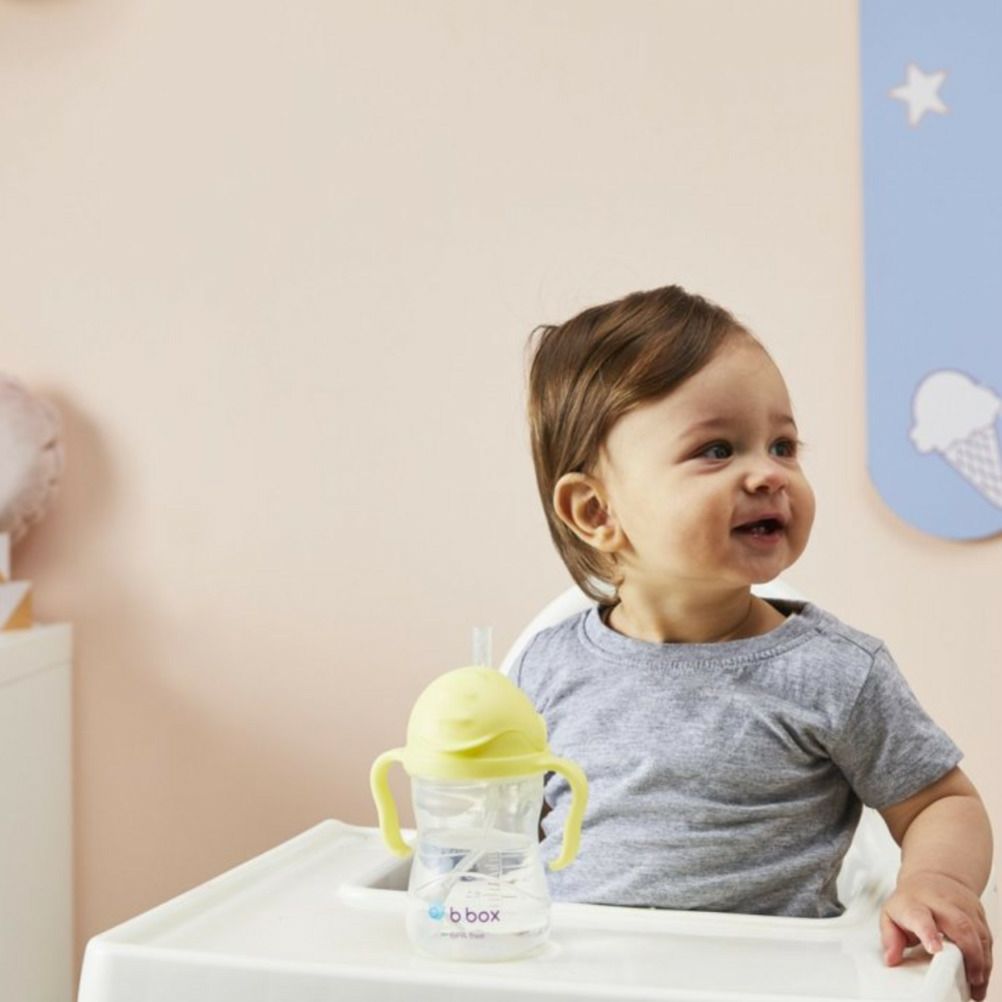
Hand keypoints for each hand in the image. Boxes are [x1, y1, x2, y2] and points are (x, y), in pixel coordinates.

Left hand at [881, 871, 992, 1000]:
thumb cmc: (912, 901)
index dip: (928, 933)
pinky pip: (987, 938)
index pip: (921, 917)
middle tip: (968, 978)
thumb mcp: (890, 915)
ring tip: (976, 983)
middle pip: (960, 925)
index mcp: (914, 903)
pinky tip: (982, 974)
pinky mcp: (978, 914)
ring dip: (981, 961)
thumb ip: (890, 938)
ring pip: (978, 933)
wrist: (933, 876)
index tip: (934, 949)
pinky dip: (987, 959)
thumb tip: (890, 959)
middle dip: (968, 954)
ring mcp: (962, 906)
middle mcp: (941, 902)